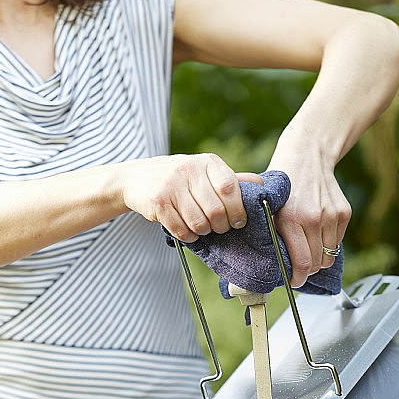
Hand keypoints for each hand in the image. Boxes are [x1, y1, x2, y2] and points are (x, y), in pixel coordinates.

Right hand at [118, 153, 262, 241]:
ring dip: (203, 232)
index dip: (238, 210)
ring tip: (201, 227)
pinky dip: (188, 237)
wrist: (135, 178)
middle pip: (217, 211)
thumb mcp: (205, 172)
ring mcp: (171, 185)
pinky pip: (182, 230)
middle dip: (221, 226)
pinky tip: (186, 230)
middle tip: (219, 228)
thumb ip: (232, 180)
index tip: (239, 221)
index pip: (231, 188)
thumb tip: (264, 187)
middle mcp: (189, 169)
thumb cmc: (179, 178)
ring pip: (200, 224)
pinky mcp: (158, 202)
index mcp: (207, 162)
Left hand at [267, 152, 351, 287]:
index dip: (298, 278)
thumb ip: (271, 235)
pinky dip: (328, 243)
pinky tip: (318, 231)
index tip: (294, 281)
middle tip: (299, 268)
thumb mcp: (268, 208)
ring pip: (329, 256)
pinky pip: (337, 241)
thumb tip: (273, 265)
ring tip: (308, 249)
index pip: (302, 263)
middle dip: (308, 271)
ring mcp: (332, 215)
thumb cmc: (284, 183)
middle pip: (317, 263)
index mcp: (291, 219)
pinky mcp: (344, 212)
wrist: (308, 155)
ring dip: (319, 258)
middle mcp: (314, 218)